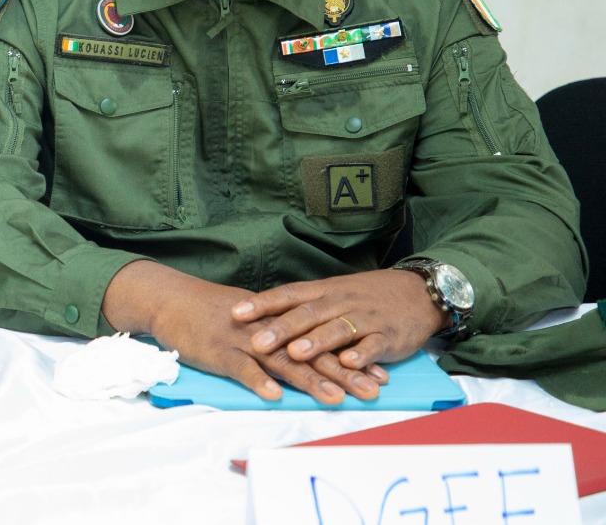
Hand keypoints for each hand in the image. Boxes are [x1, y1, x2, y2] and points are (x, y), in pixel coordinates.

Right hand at [103, 260, 384, 404]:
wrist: (170, 299)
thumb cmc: (209, 311)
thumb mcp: (251, 318)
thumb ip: (278, 334)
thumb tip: (307, 352)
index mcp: (277, 322)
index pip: (322, 341)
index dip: (352, 358)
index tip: (380, 374)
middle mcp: (266, 331)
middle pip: (310, 353)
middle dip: (344, 372)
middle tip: (373, 390)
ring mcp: (242, 341)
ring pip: (282, 361)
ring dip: (309, 379)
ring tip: (335, 397)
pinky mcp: (217, 352)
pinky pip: (239, 368)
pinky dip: (256, 380)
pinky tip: (273, 395)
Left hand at [230, 269, 446, 373]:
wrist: (419, 292)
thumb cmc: (366, 296)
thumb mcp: (333, 293)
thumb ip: (302, 306)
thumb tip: (261, 317)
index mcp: (324, 291)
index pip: (288, 295)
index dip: (262, 304)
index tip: (235, 313)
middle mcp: (341, 302)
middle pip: (308, 314)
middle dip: (281, 329)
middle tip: (256, 342)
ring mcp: (365, 318)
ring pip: (337, 329)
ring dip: (316, 342)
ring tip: (295, 354)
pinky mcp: (388, 336)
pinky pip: (374, 345)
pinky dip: (361, 354)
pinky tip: (348, 362)